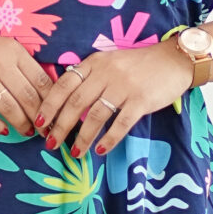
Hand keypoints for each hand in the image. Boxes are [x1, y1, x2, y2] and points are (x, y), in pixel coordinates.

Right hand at [0, 23, 52, 137]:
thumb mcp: (3, 49)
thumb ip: (23, 66)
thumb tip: (47, 93)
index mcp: (13, 51)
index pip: (41, 80)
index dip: (52, 101)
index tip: (56, 114)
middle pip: (28, 97)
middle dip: (40, 118)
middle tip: (44, 130)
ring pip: (9, 108)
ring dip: (21, 124)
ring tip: (27, 132)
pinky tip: (3, 130)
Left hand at [37, 40, 193, 156]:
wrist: (174, 60)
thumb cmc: (139, 65)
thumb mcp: (110, 62)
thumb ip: (89, 76)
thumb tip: (65, 100)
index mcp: (95, 63)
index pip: (64, 84)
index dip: (49, 105)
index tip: (39, 123)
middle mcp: (106, 73)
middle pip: (75, 102)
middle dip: (60, 126)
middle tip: (50, 144)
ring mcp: (124, 87)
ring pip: (95, 116)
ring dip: (82, 137)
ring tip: (75, 153)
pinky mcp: (141, 100)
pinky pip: (121, 124)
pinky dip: (109, 139)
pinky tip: (100, 150)